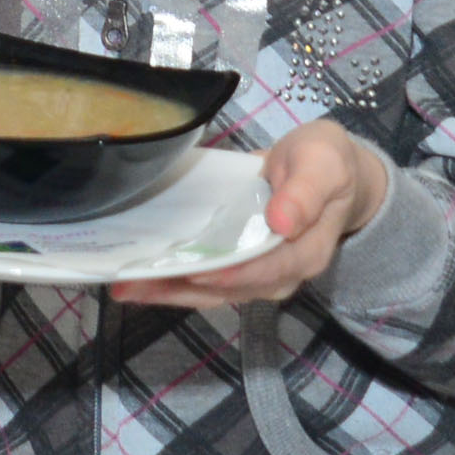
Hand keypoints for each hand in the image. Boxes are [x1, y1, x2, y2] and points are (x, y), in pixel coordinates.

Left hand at [115, 119, 388, 311]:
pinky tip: (140, 277)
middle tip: (133, 284)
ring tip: (123, 286)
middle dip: (181, 288)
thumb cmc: (327, 163)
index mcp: (306, 251)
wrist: (330, 171)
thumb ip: (306, 191)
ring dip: (167, 291)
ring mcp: (257, 273)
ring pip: (210, 290)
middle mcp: (280, 273)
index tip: (194, 270)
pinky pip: (204, 279)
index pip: (267, 270)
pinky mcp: (238, 264)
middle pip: (229, 288)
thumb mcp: (324, 163)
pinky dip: (172, 280)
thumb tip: (282, 221)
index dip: (231, 273)